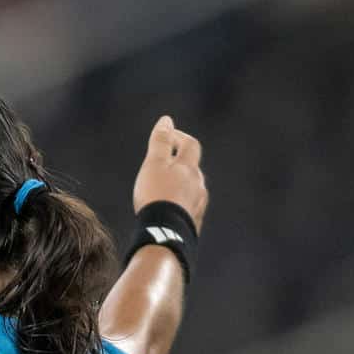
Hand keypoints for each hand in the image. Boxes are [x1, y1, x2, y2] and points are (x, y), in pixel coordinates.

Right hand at [132, 116, 206, 230]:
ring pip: (191, 189)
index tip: (166, 136)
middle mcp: (198, 184)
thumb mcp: (154, 164)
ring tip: (163, 191)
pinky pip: (189, 208)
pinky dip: (180, 204)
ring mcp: (198, 204)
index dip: (179, 137)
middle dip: (178, 163)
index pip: (190, 144)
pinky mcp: (194, 222)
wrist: (165, 233)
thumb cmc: (157, 195)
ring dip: (180, 185)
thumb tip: (166, 120)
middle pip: (192, 167)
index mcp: (189, 167)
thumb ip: (160, 141)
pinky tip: (169, 211)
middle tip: (161, 165)